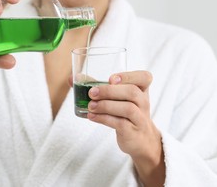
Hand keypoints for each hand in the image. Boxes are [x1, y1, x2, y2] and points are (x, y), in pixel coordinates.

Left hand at [87, 71, 164, 185]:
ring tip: (90, 106)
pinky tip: (91, 116)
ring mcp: (140, 118)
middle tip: (91, 93)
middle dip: (109, 91)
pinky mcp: (132, 132)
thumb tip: (72, 78)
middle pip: (132, 92)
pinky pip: (120, 123)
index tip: (111, 79)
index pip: (145, 77)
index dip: (129, 76)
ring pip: (128, 108)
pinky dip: (103, 118)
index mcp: (141, 90)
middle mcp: (143, 102)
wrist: (141, 140)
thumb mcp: (118, 98)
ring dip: (105, 105)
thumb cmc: (126, 113)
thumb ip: (97, 86)